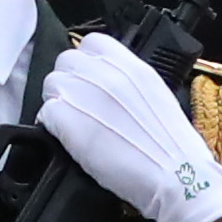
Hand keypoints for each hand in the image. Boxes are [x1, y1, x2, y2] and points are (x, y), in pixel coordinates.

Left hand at [36, 35, 221, 221]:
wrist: (176, 178)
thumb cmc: (173, 149)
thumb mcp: (157, 99)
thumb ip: (130, 84)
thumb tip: (108, 84)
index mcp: (133, 67)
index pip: (93, 43)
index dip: (86, 62)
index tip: (89, 80)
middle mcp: (108, 75)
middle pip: (66, 61)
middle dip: (69, 82)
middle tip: (78, 107)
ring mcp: (86, 95)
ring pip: (51, 84)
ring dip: (58, 103)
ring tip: (74, 124)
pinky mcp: (67, 122)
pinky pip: (45, 113)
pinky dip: (51, 126)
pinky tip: (68, 140)